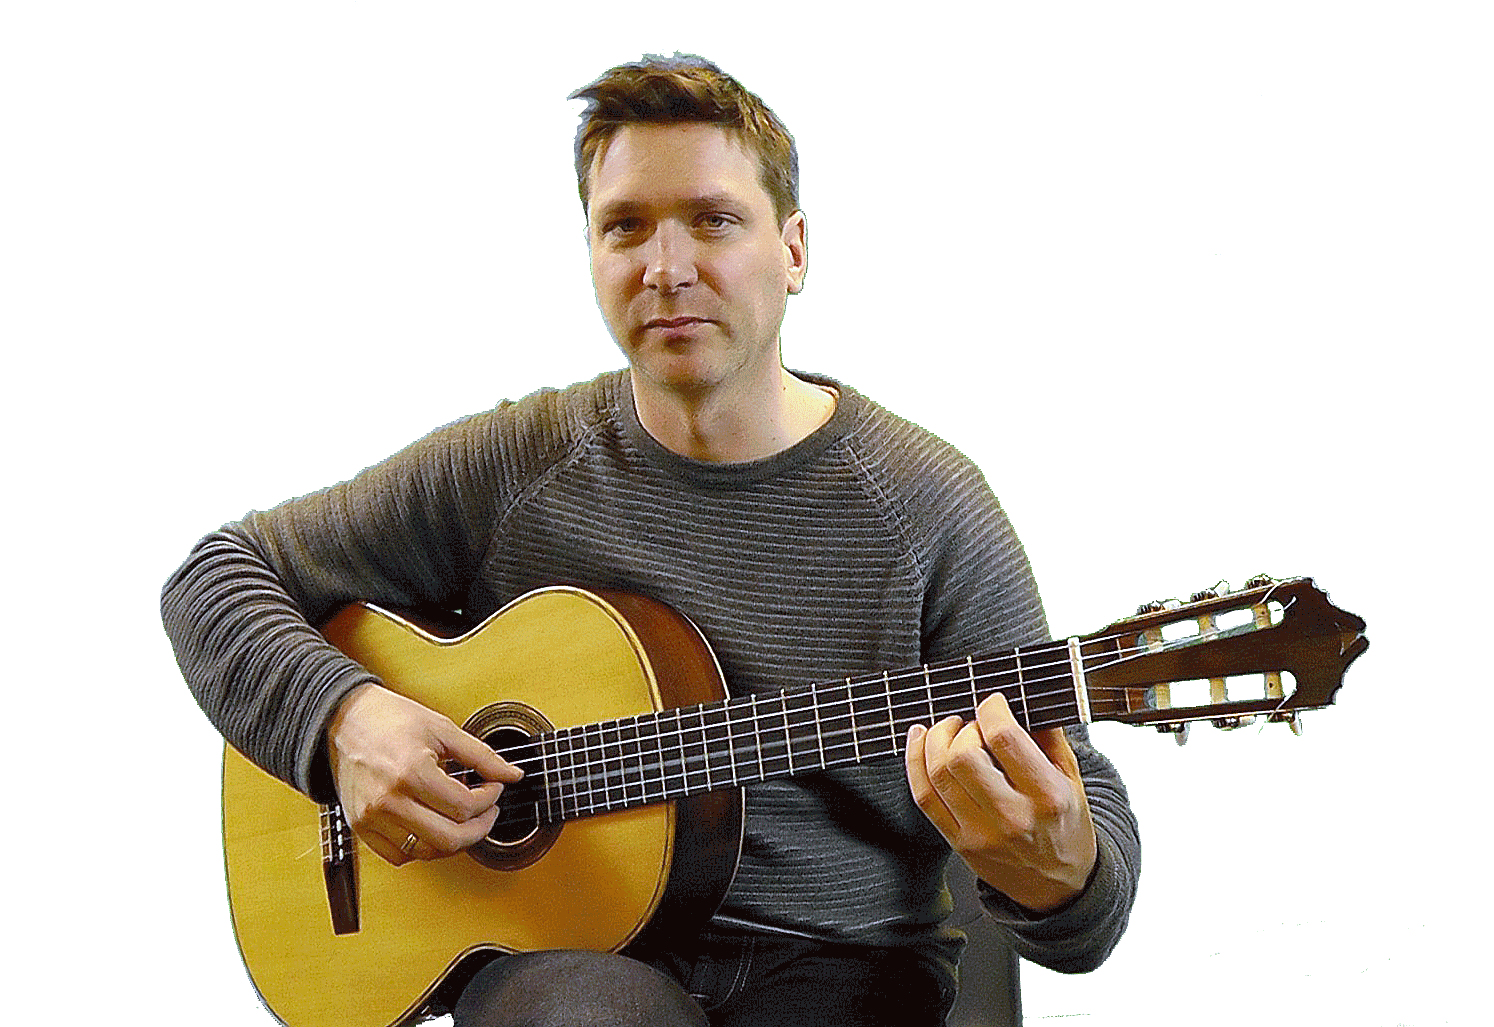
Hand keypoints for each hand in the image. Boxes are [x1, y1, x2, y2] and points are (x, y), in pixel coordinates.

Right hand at [326, 682, 523, 865]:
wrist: (345, 720)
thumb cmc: (391, 719)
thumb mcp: (443, 728)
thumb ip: (481, 755)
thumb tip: (512, 775)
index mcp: (411, 771)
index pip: (465, 806)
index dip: (490, 800)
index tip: (493, 788)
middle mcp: (388, 800)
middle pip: (449, 838)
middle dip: (480, 829)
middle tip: (487, 812)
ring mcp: (371, 818)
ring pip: (426, 852)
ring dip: (453, 841)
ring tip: (462, 820)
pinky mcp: (360, 827)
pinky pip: (398, 856)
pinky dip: (421, 848)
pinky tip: (432, 826)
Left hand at [905, 693, 1096, 912]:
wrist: (1059, 888)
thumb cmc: (1066, 826)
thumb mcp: (1072, 780)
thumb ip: (1049, 736)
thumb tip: (1021, 695)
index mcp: (1047, 796)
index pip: (1004, 738)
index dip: (991, 709)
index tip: (993, 702)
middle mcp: (1012, 817)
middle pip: (963, 756)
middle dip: (961, 727)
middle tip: (971, 723)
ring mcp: (980, 834)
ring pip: (937, 774)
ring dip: (935, 739)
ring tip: (948, 728)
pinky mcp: (958, 843)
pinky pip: (923, 797)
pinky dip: (914, 762)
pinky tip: (921, 740)